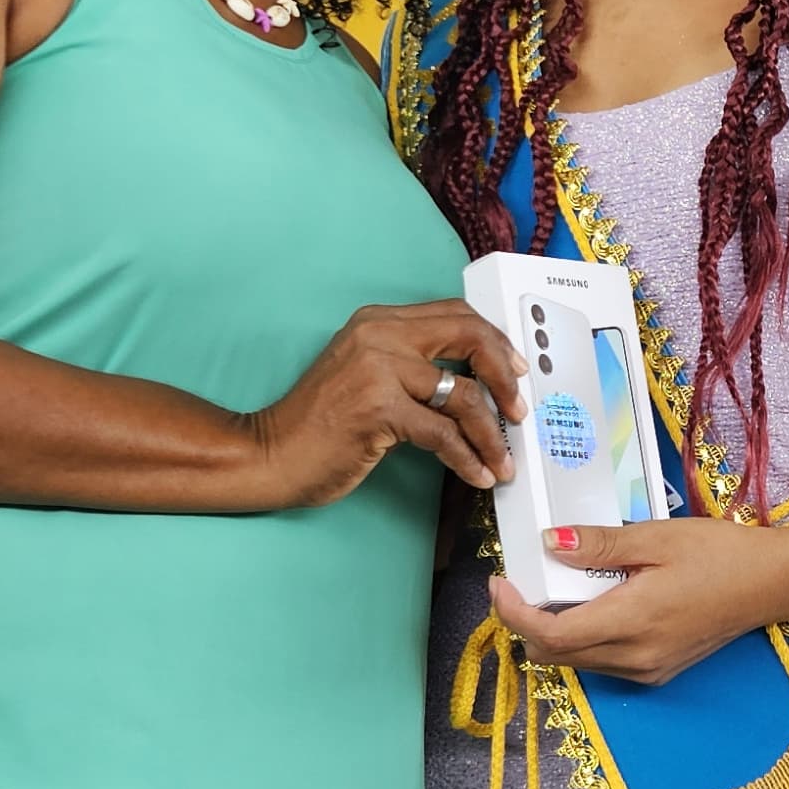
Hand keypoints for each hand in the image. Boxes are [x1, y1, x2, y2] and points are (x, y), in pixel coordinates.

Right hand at [250, 301, 524, 508]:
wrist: (271, 453)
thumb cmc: (317, 424)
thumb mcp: (365, 375)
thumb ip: (409, 366)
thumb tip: (471, 382)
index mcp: (378, 321)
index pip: (454, 314)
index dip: (494, 340)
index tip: (514, 370)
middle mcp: (380, 335)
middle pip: (469, 336)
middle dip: (505, 375)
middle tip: (517, 410)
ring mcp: (379, 369)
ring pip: (464, 394)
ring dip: (492, 434)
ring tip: (502, 460)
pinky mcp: (379, 408)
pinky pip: (443, 433)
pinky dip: (468, 458)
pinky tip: (477, 474)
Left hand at [491, 513, 782, 683]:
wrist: (772, 583)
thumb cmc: (721, 554)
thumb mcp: (657, 537)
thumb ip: (599, 544)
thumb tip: (549, 542)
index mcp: (633, 621)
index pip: (551, 634)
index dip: (513, 613)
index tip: (500, 581)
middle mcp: (635, 657)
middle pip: (554, 655)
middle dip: (525, 622)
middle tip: (521, 581)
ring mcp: (646, 670)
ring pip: (575, 662)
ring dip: (553, 631)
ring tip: (557, 586)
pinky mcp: (656, 671)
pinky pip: (601, 662)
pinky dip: (582, 637)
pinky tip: (592, 602)